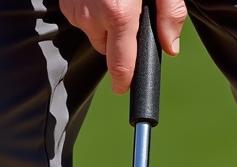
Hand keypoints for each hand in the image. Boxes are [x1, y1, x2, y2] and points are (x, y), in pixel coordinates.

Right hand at [61, 0, 186, 94]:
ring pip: (94, 31)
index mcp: (119, 13)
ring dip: (105, 22)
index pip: (120, 64)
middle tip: (131, 14)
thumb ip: (169, 13)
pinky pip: (81, 16)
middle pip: (108, 48)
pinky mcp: (65, 1)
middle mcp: (92, 16)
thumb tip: (170, 48)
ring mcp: (75, 9)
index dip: (124, 81)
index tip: (124, 89)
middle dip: (119, 39)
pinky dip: (91, 8)